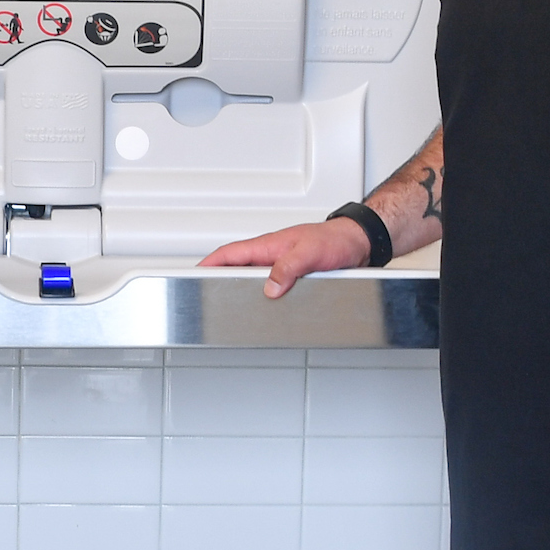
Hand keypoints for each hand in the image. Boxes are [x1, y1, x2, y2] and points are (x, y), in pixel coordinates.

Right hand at [199, 218, 372, 298]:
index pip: (229, 254)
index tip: (192, 274)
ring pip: (252, 280)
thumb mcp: (310, 253)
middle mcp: (270, 255)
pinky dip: (262, 296)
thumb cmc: (335, 240)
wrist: (358, 242)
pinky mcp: (291, 277)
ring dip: (242, 291)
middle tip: (205, 298)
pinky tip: (263, 308)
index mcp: (268, 245)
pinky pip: (270, 287)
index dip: (208, 264)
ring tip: (230, 309)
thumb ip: (288, 268)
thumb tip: (269, 286)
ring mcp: (279, 266)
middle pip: (235, 269)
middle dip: (218, 281)